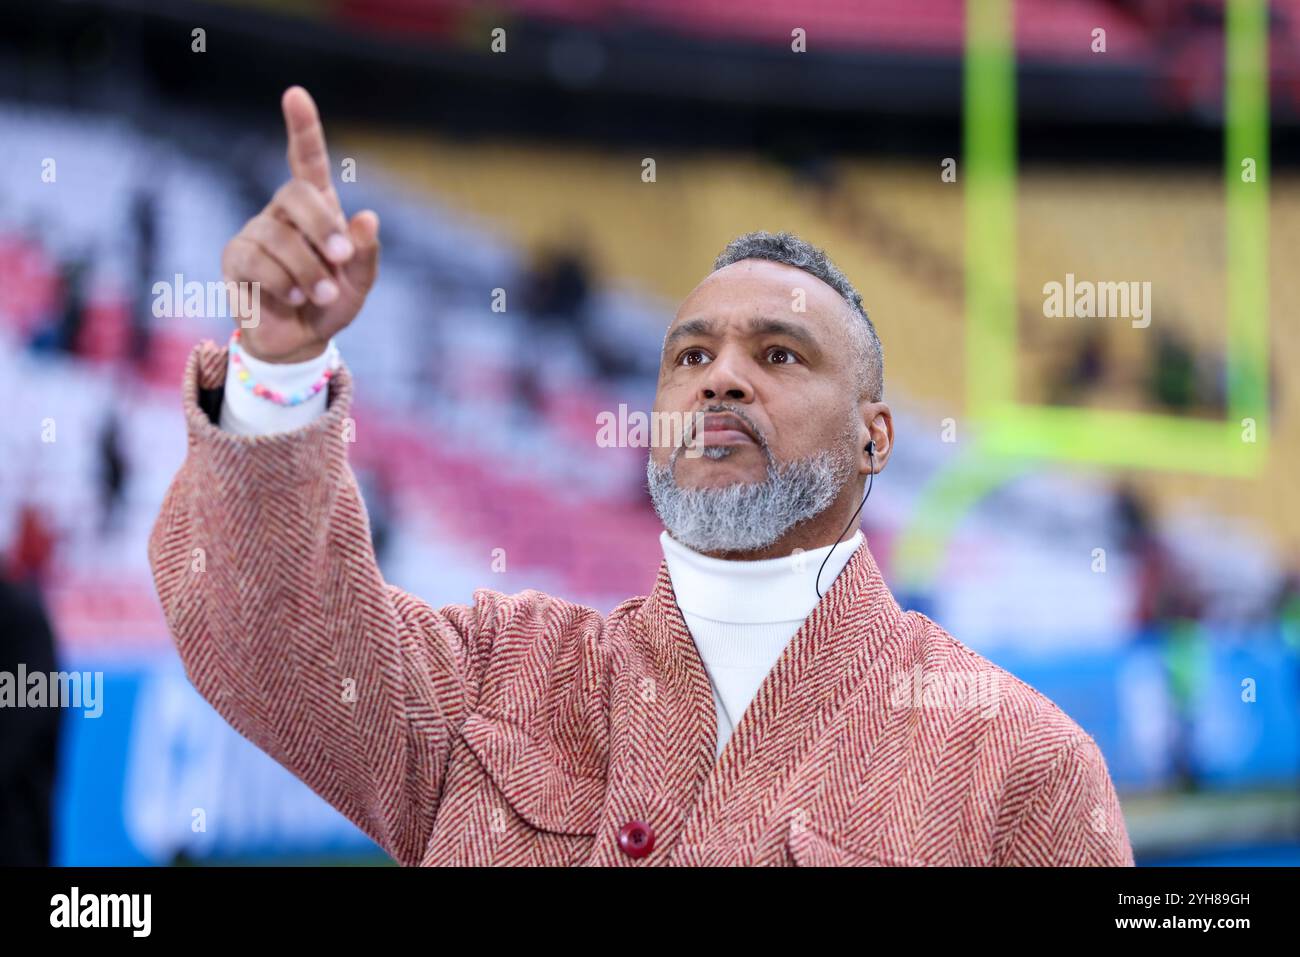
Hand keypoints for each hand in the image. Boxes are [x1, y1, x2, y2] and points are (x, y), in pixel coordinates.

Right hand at [220, 86, 379, 362]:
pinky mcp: (236, 260)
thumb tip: (368, 218)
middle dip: (322, 226)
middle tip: (342, 258)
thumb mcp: (359, 283)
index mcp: (316, 209)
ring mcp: (255, 233)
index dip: (302, 128)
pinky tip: (293, 296)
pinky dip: (282, 282)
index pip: (306, 160)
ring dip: (308, 269)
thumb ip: (366, 254)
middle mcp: (283, 213)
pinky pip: (256, 262)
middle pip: (296, 193)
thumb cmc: (330, 303)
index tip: (295, 95)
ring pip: (278, 236)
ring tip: (321, 293)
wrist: (299, 341)